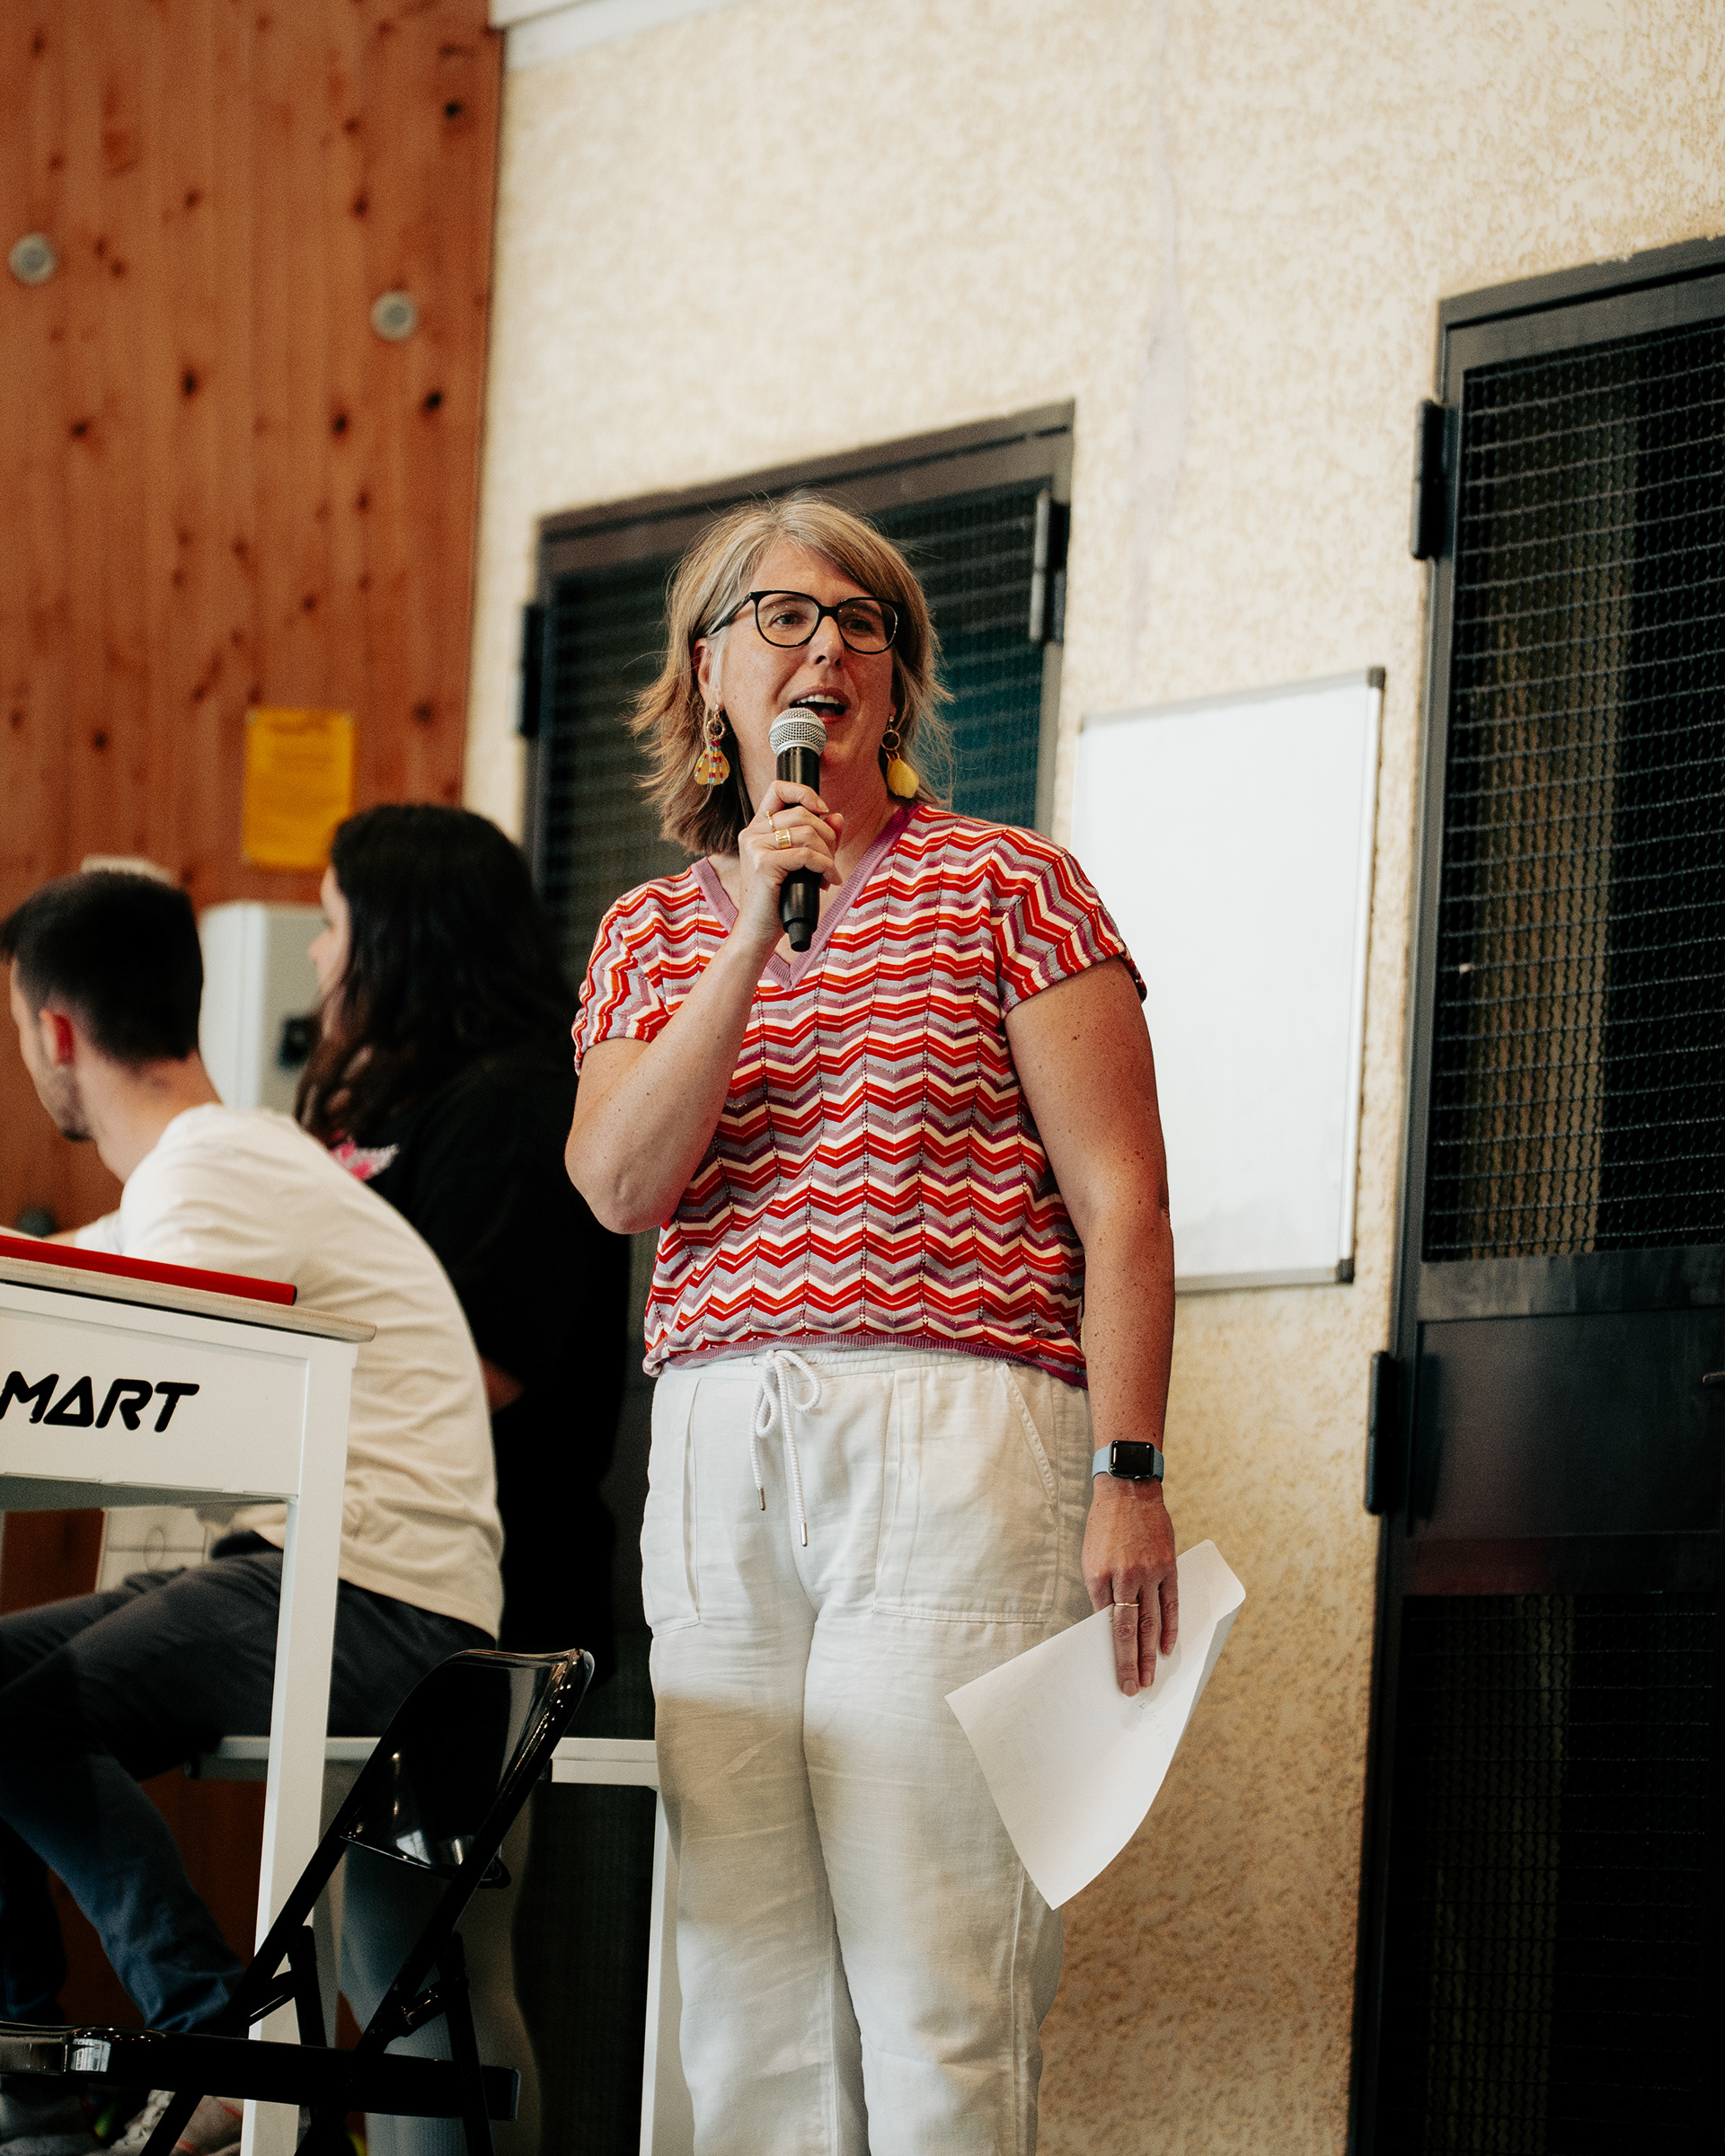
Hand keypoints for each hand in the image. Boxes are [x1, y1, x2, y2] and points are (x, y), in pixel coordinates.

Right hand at [732, 782, 843, 951]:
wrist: (758, 931)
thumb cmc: (780, 899)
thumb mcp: (802, 864)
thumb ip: (819, 838)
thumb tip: (836, 816)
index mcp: (758, 828)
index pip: (778, 788)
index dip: (804, 792)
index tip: (823, 810)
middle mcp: (752, 832)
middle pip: (803, 813)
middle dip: (828, 835)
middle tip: (831, 859)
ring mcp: (755, 846)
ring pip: (807, 833)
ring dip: (828, 854)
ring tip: (829, 873)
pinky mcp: (763, 863)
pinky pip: (806, 855)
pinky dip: (825, 867)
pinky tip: (828, 881)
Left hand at [1083, 1474, 1177, 1694]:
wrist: (1128, 1491)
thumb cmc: (1104, 1527)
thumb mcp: (1091, 1558)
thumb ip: (1101, 1592)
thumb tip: (1108, 1626)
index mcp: (1099, 1576)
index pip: (1107, 1625)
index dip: (1113, 1654)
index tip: (1115, 1676)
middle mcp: (1124, 1577)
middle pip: (1129, 1630)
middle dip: (1131, 1663)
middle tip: (1133, 1689)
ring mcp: (1149, 1572)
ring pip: (1152, 1622)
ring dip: (1150, 1654)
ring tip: (1149, 1678)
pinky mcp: (1168, 1566)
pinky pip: (1171, 1603)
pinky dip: (1170, 1627)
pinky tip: (1167, 1647)